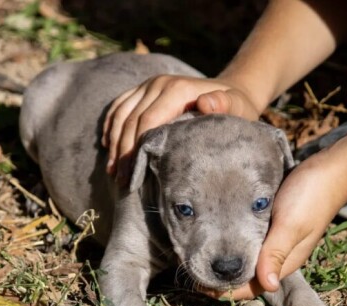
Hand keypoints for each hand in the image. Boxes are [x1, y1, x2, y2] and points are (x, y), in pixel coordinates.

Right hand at [103, 75, 260, 184]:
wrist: (230, 91)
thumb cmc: (234, 108)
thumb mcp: (237, 107)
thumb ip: (224, 105)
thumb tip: (204, 103)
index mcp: (177, 89)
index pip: (147, 121)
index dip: (137, 149)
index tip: (133, 175)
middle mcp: (159, 83)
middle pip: (131, 120)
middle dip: (123, 153)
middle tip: (121, 181)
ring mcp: (148, 85)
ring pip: (120, 114)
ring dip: (114, 143)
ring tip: (113, 171)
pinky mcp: (142, 89)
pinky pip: (118, 107)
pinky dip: (111, 127)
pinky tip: (109, 147)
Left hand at [202, 151, 346, 299]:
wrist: (331, 170)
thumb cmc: (310, 196)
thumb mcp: (290, 225)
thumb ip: (276, 253)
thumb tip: (267, 286)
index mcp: (285, 262)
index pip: (253, 288)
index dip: (226, 290)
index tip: (199, 285)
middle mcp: (281, 256)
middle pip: (248, 277)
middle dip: (223, 279)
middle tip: (193, 271)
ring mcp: (278, 241)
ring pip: (249, 261)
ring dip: (228, 263)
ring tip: (201, 257)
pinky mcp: (275, 226)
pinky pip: (253, 243)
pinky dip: (237, 245)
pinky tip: (221, 237)